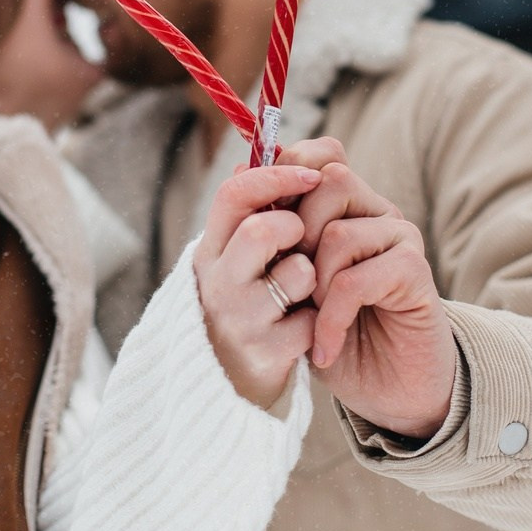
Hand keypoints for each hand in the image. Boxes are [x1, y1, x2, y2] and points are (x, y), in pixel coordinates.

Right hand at [193, 164, 322, 409]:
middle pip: (262, 229)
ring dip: (312, 276)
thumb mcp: (241, 254)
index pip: (235, 193)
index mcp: (210, 249)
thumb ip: (260, 205)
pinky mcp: (264, 356)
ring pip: (297, 273)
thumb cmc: (248, 300)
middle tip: (303, 238)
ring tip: (303, 290)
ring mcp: (238, 319)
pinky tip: (307, 325)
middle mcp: (217, 281)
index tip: (312, 175)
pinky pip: (313, 319)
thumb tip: (283, 145)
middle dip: (296, 227)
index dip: (276, 176)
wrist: (230, 385)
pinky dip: (320, 319)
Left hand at [284, 146, 456, 439]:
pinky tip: (326, 348)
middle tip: (291, 282)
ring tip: (311, 317)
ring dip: (312, 283)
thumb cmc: (332, 333)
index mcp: (348, 204)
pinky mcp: (415, 272)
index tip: (261, 221)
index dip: (286, 174)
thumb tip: (237, 172)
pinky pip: (357, 279)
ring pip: (339, 232)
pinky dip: (332, 318)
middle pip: (330, 182)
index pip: (321, 153)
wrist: (388, 391)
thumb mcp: (289, 284)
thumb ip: (270, 231)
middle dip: (295, 233)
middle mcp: (377, 211)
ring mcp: (399, 238)